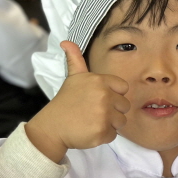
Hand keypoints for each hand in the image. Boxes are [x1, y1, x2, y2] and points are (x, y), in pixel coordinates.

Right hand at [25, 41, 129, 162]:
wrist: (52, 127)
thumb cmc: (65, 102)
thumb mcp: (73, 78)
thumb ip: (75, 60)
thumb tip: (66, 42)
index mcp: (100, 81)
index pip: (123, 88)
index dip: (114, 95)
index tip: (99, 99)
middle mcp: (104, 96)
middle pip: (124, 106)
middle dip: (112, 110)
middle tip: (94, 112)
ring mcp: (104, 115)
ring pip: (121, 121)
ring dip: (109, 123)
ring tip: (92, 121)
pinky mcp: (103, 132)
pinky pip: (114, 135)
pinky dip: (103, 136)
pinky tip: (90, 130)